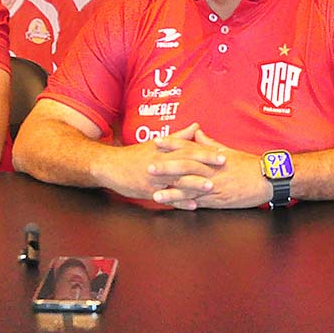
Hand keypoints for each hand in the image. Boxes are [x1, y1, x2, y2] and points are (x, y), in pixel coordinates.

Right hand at [98, 123, 222, 205]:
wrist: (111, 167)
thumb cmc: (135, 155)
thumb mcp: (156, 144)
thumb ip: (178, 137)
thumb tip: (196, 126)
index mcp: (164, 151)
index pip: (188, 149)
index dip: (205, 151)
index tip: (222, 153)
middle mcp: (161, 163)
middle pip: (185, 162)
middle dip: (204, 164)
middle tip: (222, 166)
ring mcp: (155, 178)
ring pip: (177, 180)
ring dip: (194, 184)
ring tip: (210, 187)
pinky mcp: (148, 191)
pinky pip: (167, 197)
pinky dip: (180, 202)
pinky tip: (193, 206)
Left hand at [151, 130, 272, 209]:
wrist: (268, 178)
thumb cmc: (249, 164)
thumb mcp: (228, 150)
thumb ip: (209, 143)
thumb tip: (196, 132)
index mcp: (212, 157)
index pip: (189, 147)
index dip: (172, 144)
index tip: (156, 141)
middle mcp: (211, 170)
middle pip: (185, 167)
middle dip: (166, 168)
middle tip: (148, 168)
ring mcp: (215, 186)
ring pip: (190, 188)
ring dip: (171, 192)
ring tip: (155, 195)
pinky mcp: (220, 200)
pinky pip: (201, 203)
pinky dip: (188, 206)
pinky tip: (175, 209)